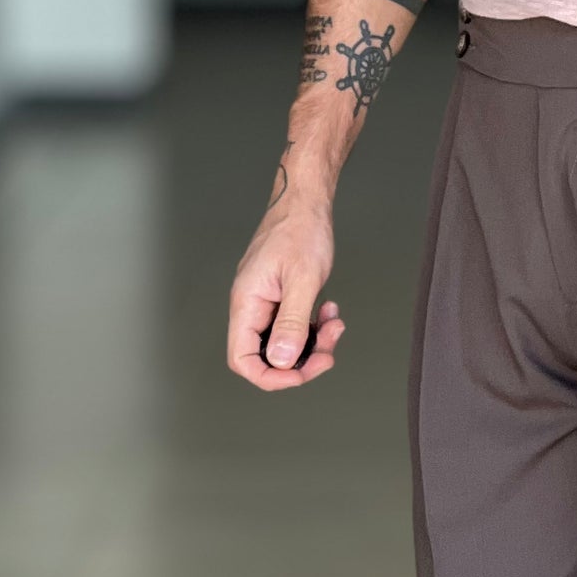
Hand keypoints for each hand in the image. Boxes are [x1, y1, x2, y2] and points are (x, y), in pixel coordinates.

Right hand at [227, 200, 345, 389]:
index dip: (270, 376)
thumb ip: (291, 323)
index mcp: (247, 303)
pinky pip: (294, 325)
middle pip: (266, 356)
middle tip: (329, 353)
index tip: (300, 373)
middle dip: (300, 360)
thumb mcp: (302, 279)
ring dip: (313, 342)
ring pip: (284, 342)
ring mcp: (266, 302)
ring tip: (334, 324)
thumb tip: (281, 361)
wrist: (305, 200)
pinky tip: (329, 311)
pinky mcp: (281, 297)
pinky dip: (314, 325)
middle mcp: (251, 306)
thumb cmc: (300, 229)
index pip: (242, 359)